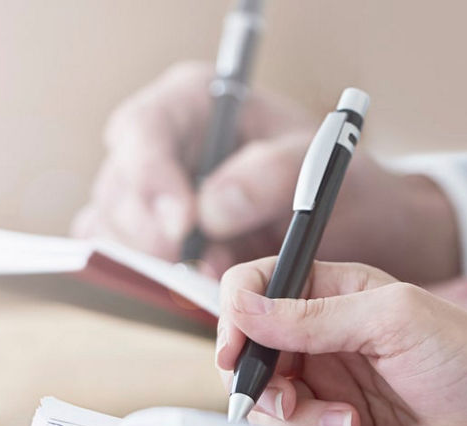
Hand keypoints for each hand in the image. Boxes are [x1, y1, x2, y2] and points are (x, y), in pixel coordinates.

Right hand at [73, 62, 460, 282]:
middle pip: (119, 185)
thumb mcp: (319, 168)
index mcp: (195, 101)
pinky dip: (156, 277)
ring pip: (114, 227)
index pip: (143, 130)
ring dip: (158, 260)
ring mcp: (148, 189)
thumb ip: (269, 177)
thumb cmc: (336, 182)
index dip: (152, 178)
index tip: (184, 226)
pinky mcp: (150, 234)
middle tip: (204, 265)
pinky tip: (202, 281)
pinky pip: (126, 257)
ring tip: (218, 271)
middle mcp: (161, 141)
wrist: (352, 226)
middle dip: (155, 233)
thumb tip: (210, 211)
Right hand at [216, 259, 466, 425]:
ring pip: (272, 408)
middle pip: (253, 357)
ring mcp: (332, 387)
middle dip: (268, 386)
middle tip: (294, 404)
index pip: (258, 288)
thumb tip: (243, 305)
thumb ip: (316, 313)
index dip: (236, 316)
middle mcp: (326, 338)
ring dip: (303, 425)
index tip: (235, 352)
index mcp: (337, 290)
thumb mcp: (396, 321)